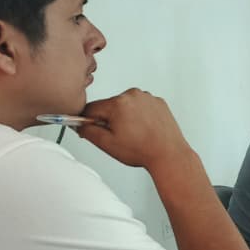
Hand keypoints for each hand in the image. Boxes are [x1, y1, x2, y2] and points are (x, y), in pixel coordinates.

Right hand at [77, 88, 193, 170]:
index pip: (91, 108)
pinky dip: (140, 116)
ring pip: (126, 106)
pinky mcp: (158, 102)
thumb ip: (87, 131)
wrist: (169, 154)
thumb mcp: (107, 144)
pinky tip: (144, 129)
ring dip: (125, 117)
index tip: (91, 129)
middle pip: (109, 106)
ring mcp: (148, 97)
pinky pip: (141, 106)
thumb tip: (79, 124)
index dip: (89, 121)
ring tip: (135, 134)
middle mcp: (133, 95)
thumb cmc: (143, 150)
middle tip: (120, 136)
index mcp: (118, 103)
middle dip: (109, 120)